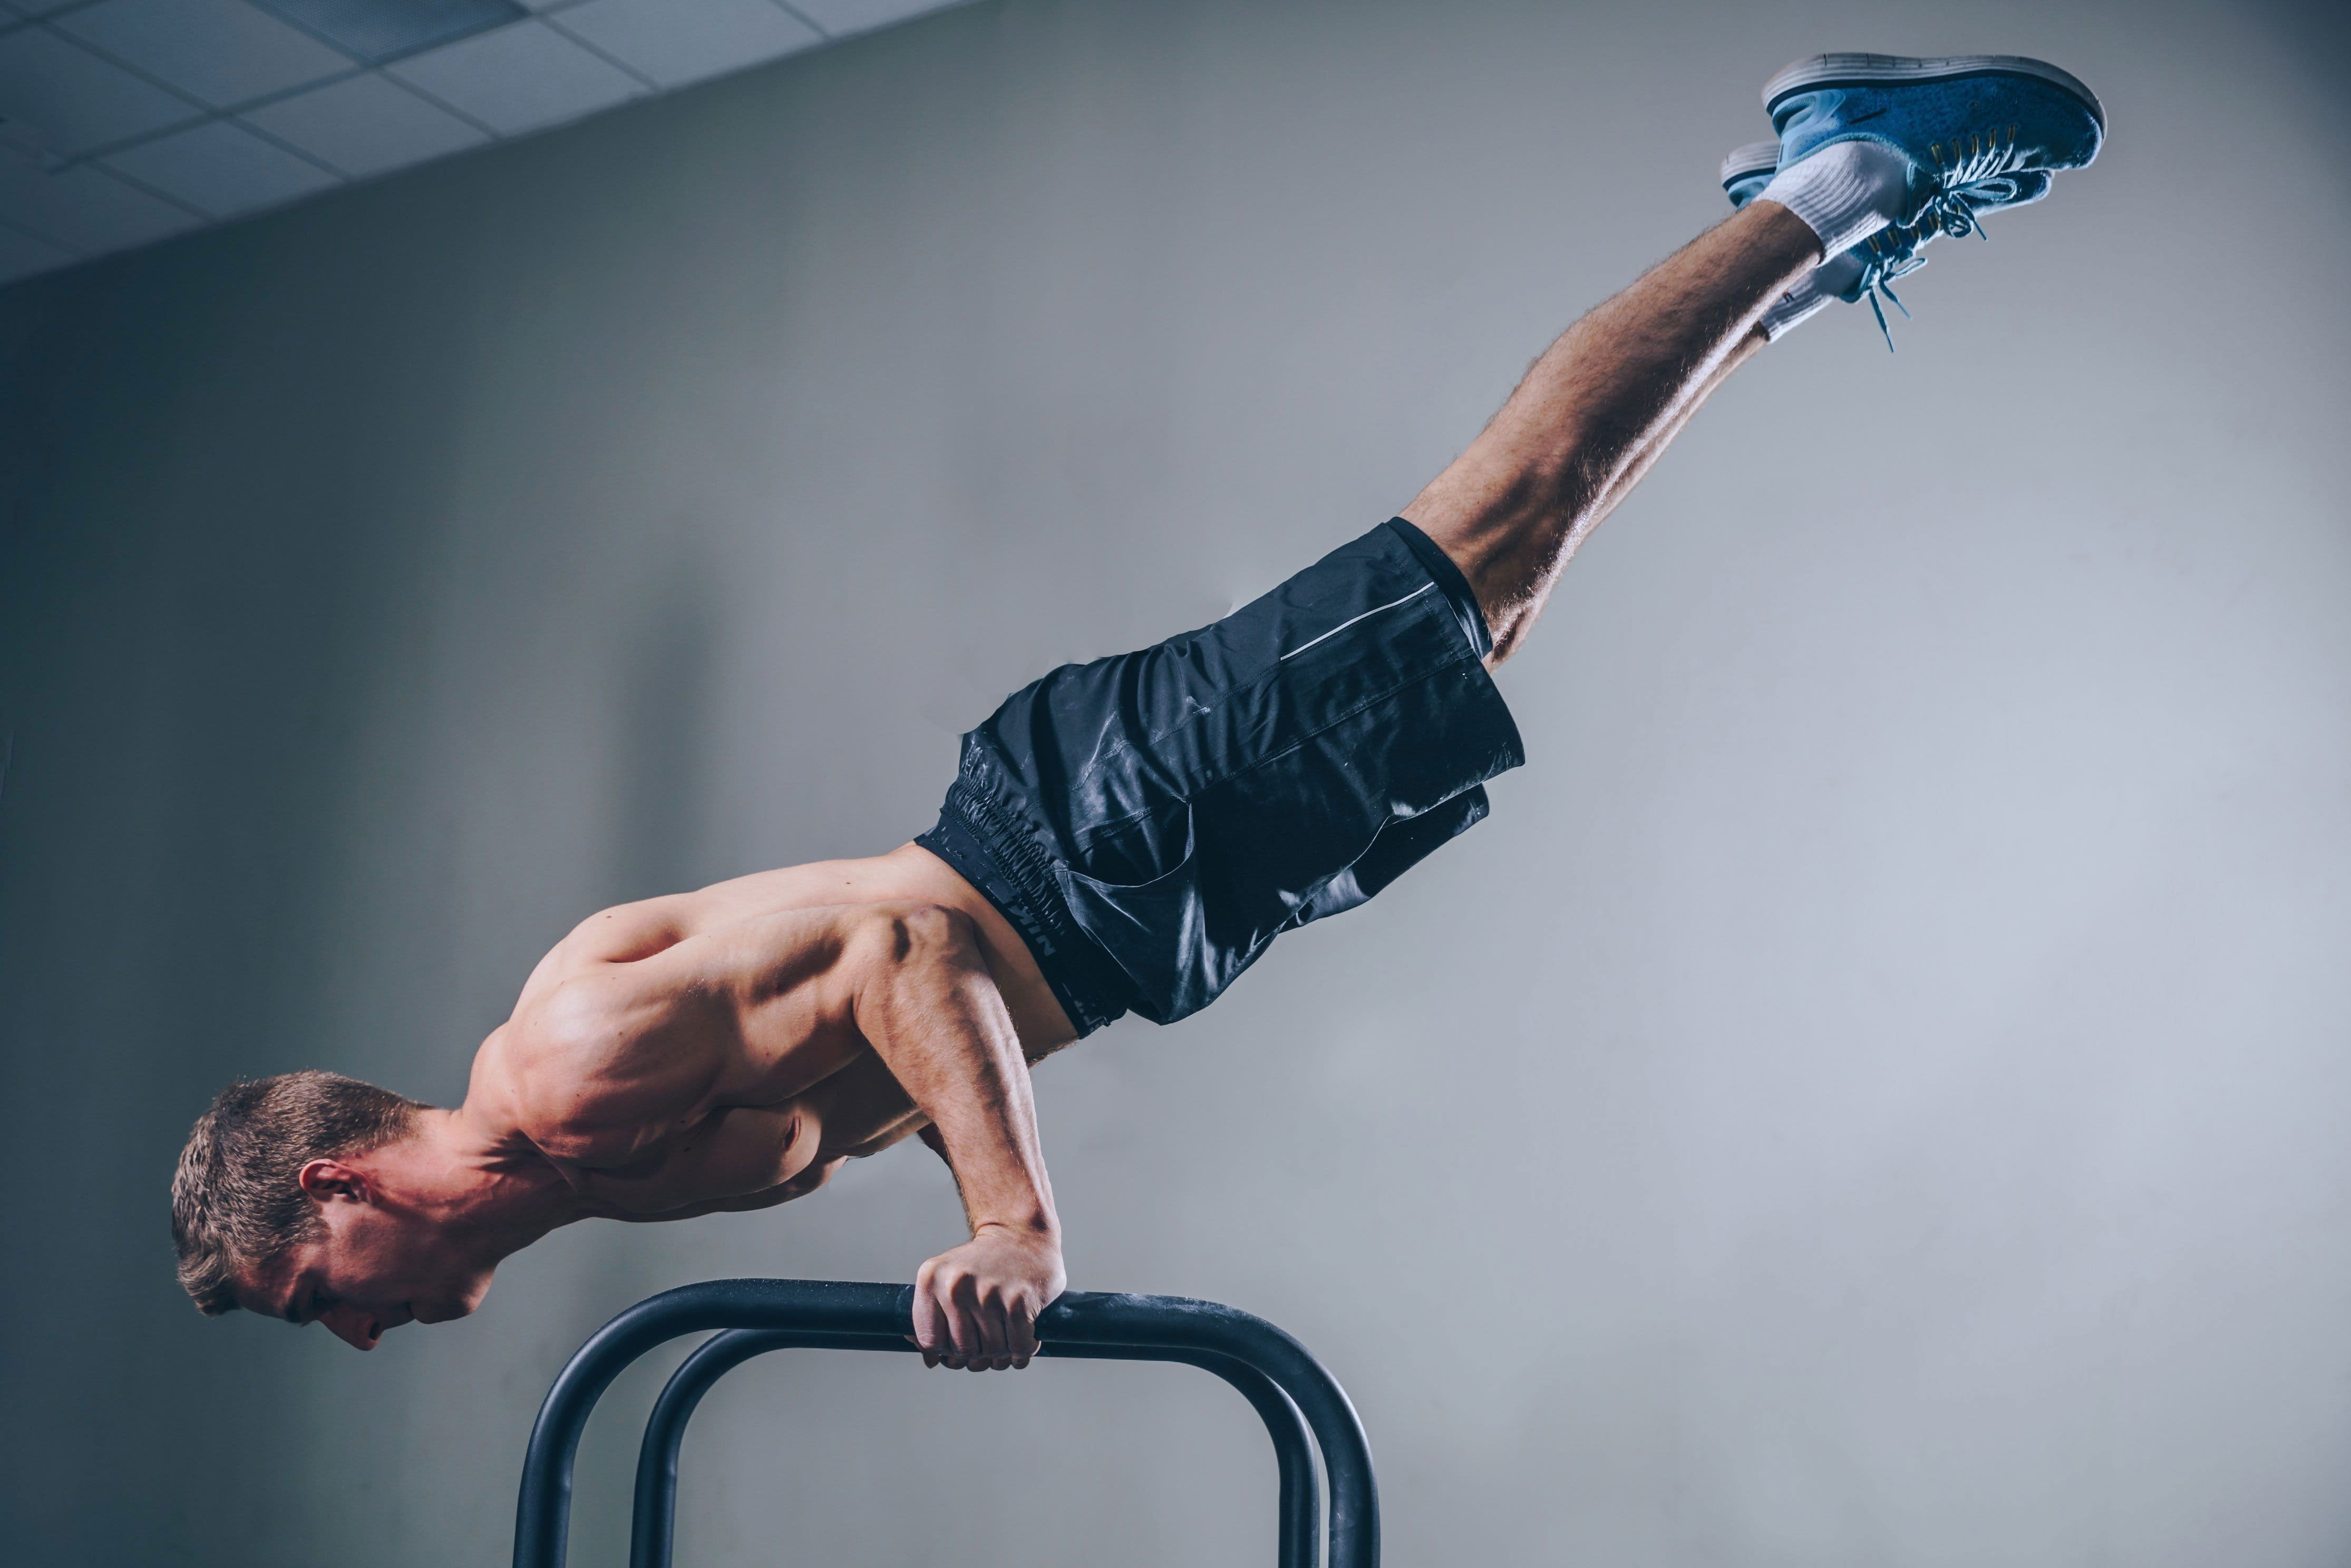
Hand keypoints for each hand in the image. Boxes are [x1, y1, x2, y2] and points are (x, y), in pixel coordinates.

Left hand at [911, 1225, 1064, 1370]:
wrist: (1021, 1233)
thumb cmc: (983, 1264)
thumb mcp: (946, 1278)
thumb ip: (933, 1316)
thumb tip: (931, 1361)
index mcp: (931, 1279)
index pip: (931, 1341)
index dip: (946, 1352)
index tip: (959, 1347)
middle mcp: (956, 1285)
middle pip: (963, 1350)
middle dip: (977, 1356)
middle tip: (988, 1346)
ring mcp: (987, 1293)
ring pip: (992, 1352)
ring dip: (1002, 1356)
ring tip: (1007, 1342)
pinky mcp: (1018, 1300)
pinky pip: (1018, 1346)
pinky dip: (1024, 1350)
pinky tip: (1026, 1339)